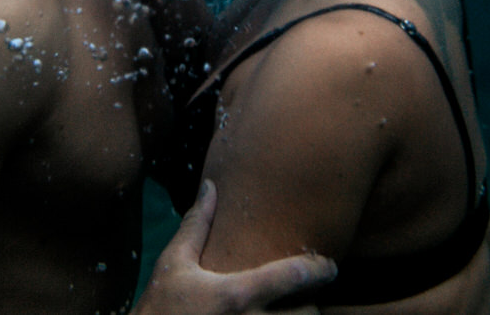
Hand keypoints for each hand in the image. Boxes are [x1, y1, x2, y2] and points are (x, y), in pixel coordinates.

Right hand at [134, 181, 335, 314]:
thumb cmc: (160, 306)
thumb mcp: (174, 263)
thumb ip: (196, 225)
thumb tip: (211, 187)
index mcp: (237, 294)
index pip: (293, 277)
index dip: (319, 268)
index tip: (330, 265)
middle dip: (313, 306)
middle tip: (312, 297)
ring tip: (298, 311)